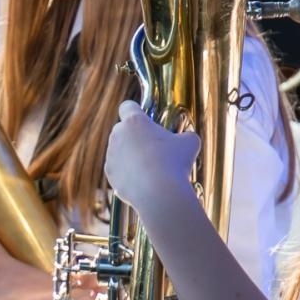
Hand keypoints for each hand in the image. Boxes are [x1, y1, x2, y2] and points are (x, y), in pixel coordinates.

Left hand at [104, 101, 201, 221]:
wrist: (158, 192)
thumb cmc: (174, 163)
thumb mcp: (189, 143)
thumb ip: (185, 136)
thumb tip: (188, 139)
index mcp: (134, 121)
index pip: (128, 106)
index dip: (136, 111)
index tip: (144, 119)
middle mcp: (118, 135)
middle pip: (123, 130)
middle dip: (136, 137)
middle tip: (154, 148)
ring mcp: (111, 155)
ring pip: (120, 151)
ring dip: (131, 156)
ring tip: (151, 168)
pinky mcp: (110, 173)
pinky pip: (119, 170)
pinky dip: (128, 174)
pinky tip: (143, 181)